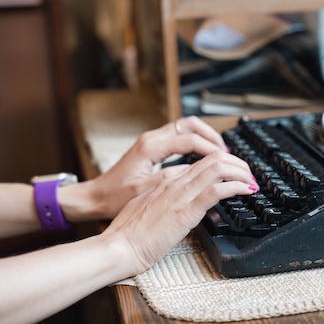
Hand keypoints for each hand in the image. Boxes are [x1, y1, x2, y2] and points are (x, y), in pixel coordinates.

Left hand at [77, 116, 230, 218]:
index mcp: (151, 148)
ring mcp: (152, 140)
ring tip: (221, 153)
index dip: (214, 151)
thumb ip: (172, 179)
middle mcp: (152, 138)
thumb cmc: (114, 198)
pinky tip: (203, 157)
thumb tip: (198, 173)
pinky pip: (180, 136)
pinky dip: (196, 142)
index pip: (192, 141)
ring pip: (186, 127)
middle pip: (192, 125)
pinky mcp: (152, 146)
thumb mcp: (145, 191)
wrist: (94, 198)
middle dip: (214, 137)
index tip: (230, 163)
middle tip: (229, 154)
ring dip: (206, 137)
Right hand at [103, 150, 257, 272]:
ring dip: (241, 171)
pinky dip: (237, 186)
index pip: (201, 161)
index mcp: (166, 180)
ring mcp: (181, 195)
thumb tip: (180, 193)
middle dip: (237, 163)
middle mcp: (175, 182)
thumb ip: (162, 196)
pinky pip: (217, 190)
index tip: (235, 173)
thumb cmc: (129, 233)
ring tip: (252, 181)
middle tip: (249, 174)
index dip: (223, 164)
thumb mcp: (146, 206)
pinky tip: (246, 190)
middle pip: (214, 158)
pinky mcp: (186, 211)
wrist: (118, 247)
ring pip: (218, 167)